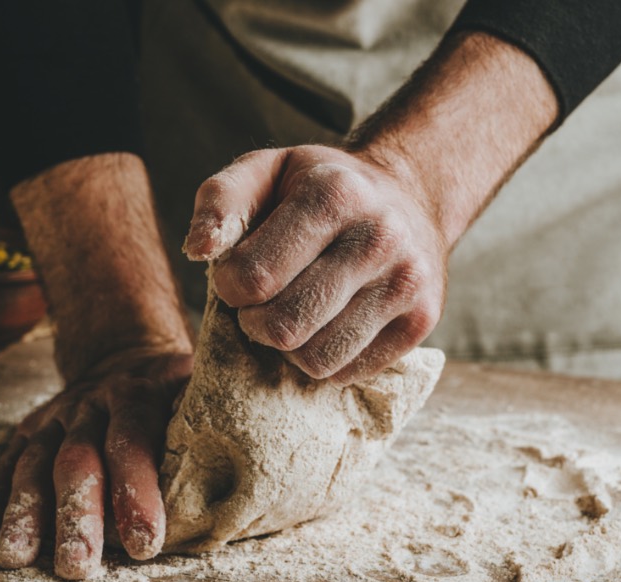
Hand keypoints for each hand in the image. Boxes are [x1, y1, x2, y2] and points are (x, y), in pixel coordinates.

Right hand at [0, 153, 192, 578]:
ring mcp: (57, 416)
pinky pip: (3, 463)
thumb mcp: (207, 392)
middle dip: (77, 514)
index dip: (138, 492)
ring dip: (24, 512)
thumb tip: (263, 481)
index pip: (136, 442)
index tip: (145, 542)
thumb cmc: (181, 393)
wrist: (127, 354)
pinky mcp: (29, 430)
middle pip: (78, 458)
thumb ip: (221, 430)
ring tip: (15, 558)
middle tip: (78, 565)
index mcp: (144, 396)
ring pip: (34, 463)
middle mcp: (94, 403)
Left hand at [185, 144, 450, 384]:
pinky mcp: (422, 320)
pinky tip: (327, 324)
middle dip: (254, 322)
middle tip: (260, 302)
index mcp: (334, 194)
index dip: (228, 286)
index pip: (254, 277)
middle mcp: (379, 237)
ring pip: (316, 359)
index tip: (237, 275)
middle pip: (284, 327)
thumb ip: (221, 201)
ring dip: (288, 347)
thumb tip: (198, 250)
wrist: (409, 196)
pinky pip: (348, 372)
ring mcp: (407, 282)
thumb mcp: (264, 170)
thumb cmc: (318, 189)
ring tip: (294, 311)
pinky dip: (324, 359)